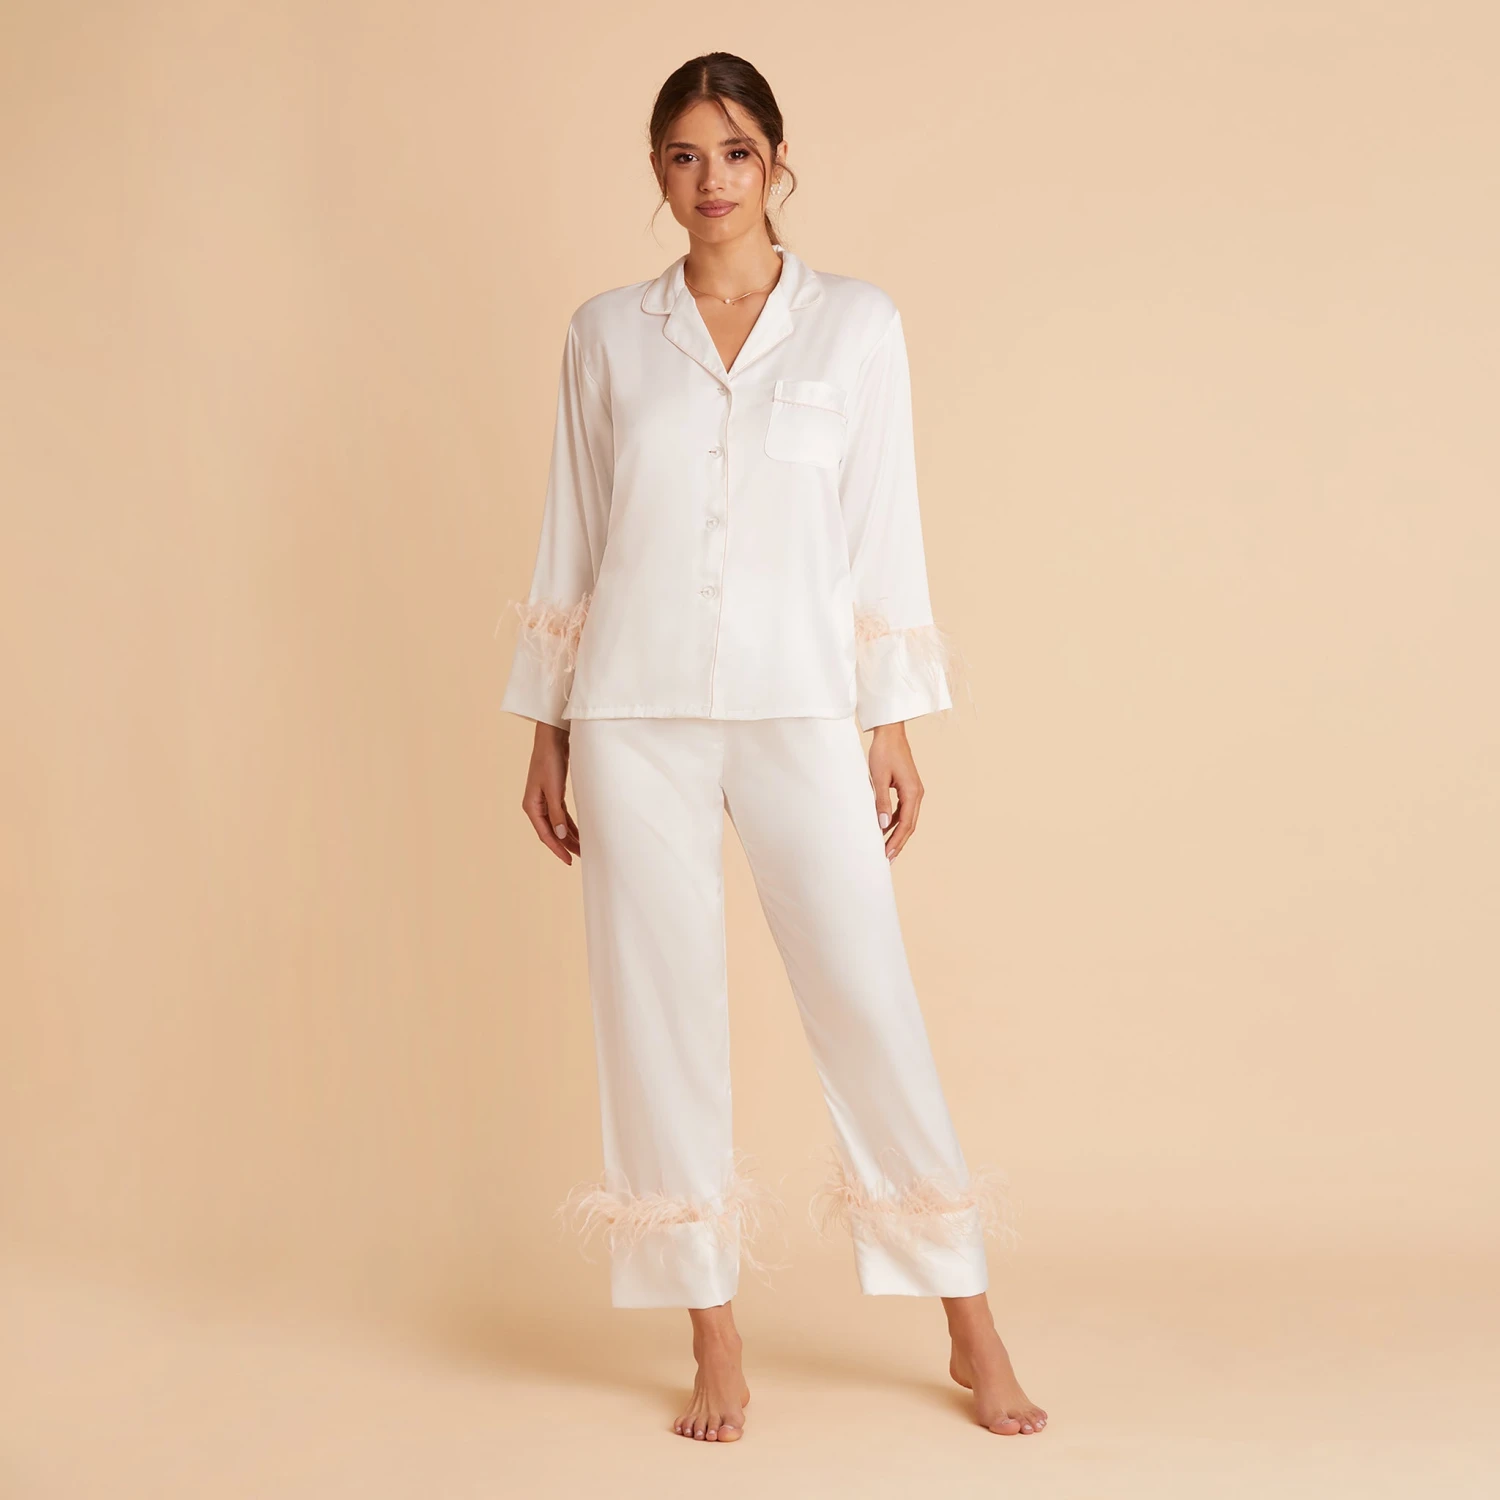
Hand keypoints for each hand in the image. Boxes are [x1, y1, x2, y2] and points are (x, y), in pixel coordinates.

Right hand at [521, 721, 580, 863]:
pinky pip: (561, 815)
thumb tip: (561, 835)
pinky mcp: (554, 794)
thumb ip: (557, 813)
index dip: (558, 849)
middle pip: (551, 831)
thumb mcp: (554, 789)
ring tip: (583, 848)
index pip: (545, 834)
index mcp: (531, 806)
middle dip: (566, 845)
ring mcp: (544, 800)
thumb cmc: (549, 760)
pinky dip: (570, 824)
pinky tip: (580, 832)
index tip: (569, 861)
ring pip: (557, 824)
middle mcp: (536, 805)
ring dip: (569, 836)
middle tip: (581, 857)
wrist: (552, 739)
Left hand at [868, 721, 922, 859]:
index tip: (886, 855)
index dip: (896, 842)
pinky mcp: (907, 788)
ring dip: (897, 834)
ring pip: (907, 819)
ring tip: (885, 849)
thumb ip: (881, 802)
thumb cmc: (883, 752)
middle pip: (909, 825)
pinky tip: (884, 829)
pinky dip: (895, 822)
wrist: (890, 732)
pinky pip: (903, 810)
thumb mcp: (878, 778)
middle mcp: (917, 793)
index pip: (905, 824)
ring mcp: (913, 791)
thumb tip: (882, 826)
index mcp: (913, 792)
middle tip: (886, 859)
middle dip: (898, 843)